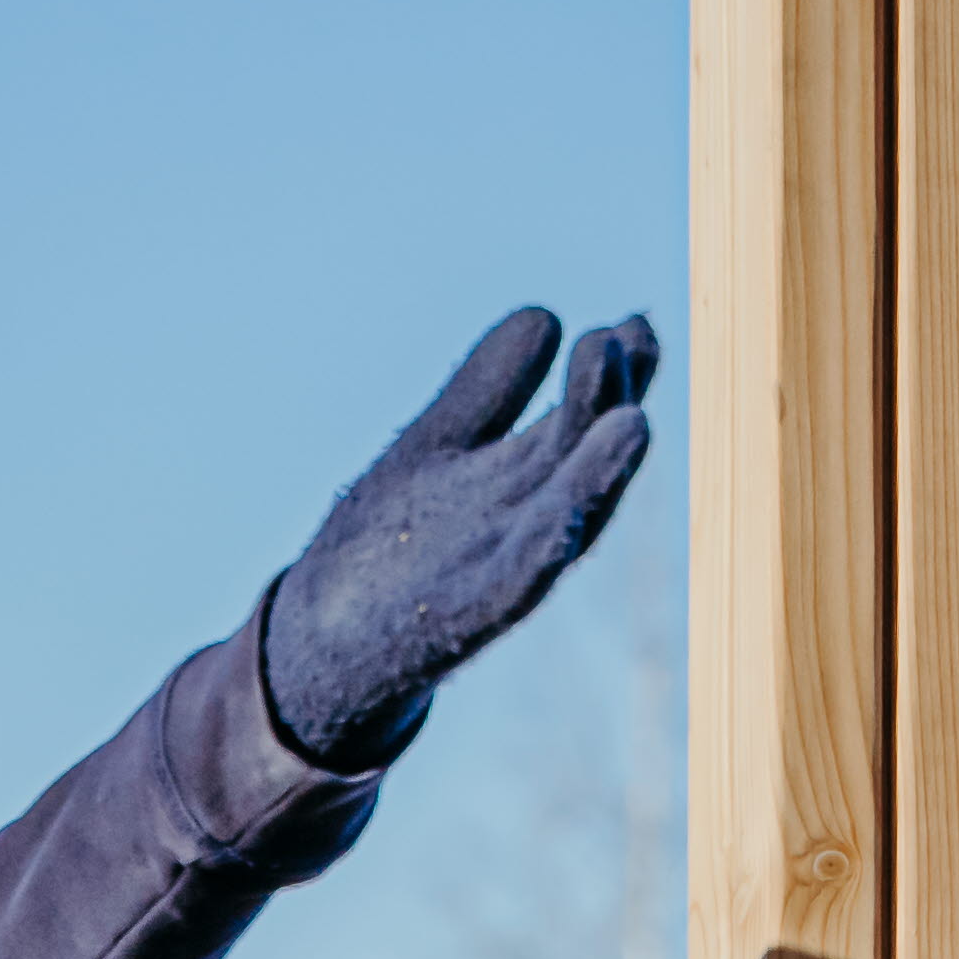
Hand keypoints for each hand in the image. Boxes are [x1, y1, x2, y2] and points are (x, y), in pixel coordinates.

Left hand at [262, 308, 660, 767]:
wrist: (325, 644)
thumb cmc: (390, 543)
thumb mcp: (439, 444)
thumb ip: (490, 387)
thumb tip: (546, 315)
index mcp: (521, 474)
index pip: (579, 414)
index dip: (612, 372)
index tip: (634, 322)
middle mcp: (523, 517)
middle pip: (577, 455)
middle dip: (601, 401)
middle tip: (618, 339)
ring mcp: (498, 568)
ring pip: (564, 518)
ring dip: (598, 477)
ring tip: (633, 423)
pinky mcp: (463, 618)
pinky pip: (513, 587)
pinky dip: (542, 555)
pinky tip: (563, 525)